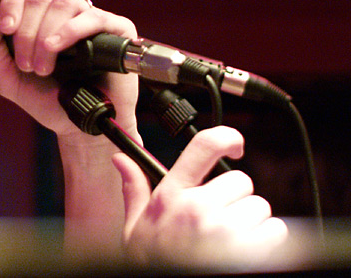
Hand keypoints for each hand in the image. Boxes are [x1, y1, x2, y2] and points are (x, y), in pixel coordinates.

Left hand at [0, 0, 138, 140]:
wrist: (77, 126)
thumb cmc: (45, 99)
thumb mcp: (6, 77)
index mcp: (37, 16)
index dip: (11, 3)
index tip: (5, 29)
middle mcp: (63, 12)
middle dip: (26, 33)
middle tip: (26, 65)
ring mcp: (89, 17)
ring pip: (62, 3)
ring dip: (45, 36)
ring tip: (44, 68)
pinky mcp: (116, 28)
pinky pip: (92, 16)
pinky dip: (70, 30)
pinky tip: (57, 47)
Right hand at [113, 126, 288, 268]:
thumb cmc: (152, 262)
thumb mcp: (135, 225)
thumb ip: (135, 189)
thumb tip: (122, 161)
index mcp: (171, 195)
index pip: (204, 146)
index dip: (226, 137)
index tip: (235, 145)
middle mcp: (198, 208)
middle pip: (241, 181)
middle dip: (235, 199)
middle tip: (219, 220)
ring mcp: (223, 230)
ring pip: (260, 206)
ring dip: (252, 222)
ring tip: (229, 240)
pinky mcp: (247, 250)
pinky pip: (276, 230)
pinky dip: (268, 241)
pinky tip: (245, 251)